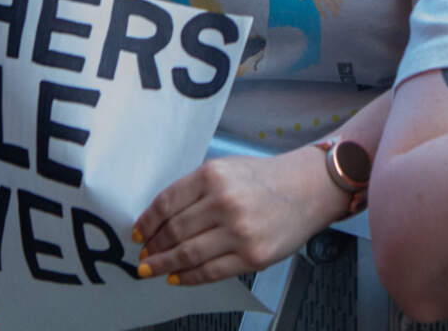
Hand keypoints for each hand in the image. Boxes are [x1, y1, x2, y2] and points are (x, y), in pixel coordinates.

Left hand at [135, 145, 349, 284]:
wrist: (309, 188)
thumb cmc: (266, 179)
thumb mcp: (226, 169)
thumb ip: (195, 191)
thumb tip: (161, 221)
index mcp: (212, 175)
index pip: (166, 203)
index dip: (146, 222)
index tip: (138, 234)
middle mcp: (224, 202)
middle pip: (173, 231)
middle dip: (153, 247)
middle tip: (144, 255)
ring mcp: (239, 231)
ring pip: (187, 254)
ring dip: (163, 265)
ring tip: (152, 269)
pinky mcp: (252, 256)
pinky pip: (210, 272)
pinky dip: (188, 277)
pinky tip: (177, 277)